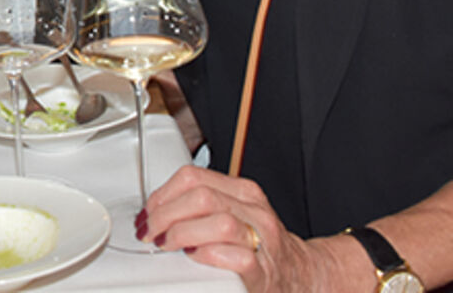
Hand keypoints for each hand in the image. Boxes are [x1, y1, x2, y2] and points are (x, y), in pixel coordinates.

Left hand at [140, 166, 356, 291]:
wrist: (303, 276)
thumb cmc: (262, 248)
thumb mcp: (236, 214)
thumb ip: (204, 206)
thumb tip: (158, 209)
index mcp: (243, 192)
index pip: (193, 177)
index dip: (162, 194)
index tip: (148, 212)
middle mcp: (255, 210)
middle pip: (200, 196)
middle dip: (166, 214)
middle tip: (152, 233)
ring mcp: (261, 240)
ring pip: (217, 221)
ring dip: (182, 234)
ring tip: (169, 245)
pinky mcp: (262, 271)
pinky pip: (234, 256)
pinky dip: (208, 256)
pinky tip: (196, 258)